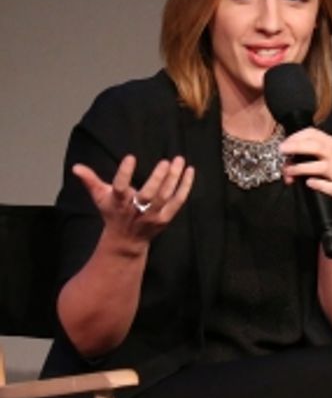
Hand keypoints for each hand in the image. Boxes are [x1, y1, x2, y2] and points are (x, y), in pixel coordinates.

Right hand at [72, 155, 194, 246]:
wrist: (127, 240)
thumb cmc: (113, 213)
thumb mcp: (100, 198)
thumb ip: (90, 181)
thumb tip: (76, 167)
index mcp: (119, 203)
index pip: (120, 187)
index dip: (125, 173)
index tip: (130, 157)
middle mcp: (136, 210)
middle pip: (149, 194)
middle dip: (157, 178)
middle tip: (165, 161)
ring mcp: (153, 215)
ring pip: (166, 196)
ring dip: (174, 178)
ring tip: (179, 160)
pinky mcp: (166, 218)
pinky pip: (178, 201)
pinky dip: (185, 186)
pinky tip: (189, 171)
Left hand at [281, 128, 331, 209]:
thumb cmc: (320, 176)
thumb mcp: (309, 161)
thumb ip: (296, 159)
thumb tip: (284, 163)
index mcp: (331, 145)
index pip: (314, 134)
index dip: (296, 138)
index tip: (283, 145)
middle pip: (319, 147)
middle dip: (298, 147)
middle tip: (282, 151)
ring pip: (323, 167)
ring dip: (302, 168)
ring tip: (289, 171)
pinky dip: (319, 184)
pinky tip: (309, 183)